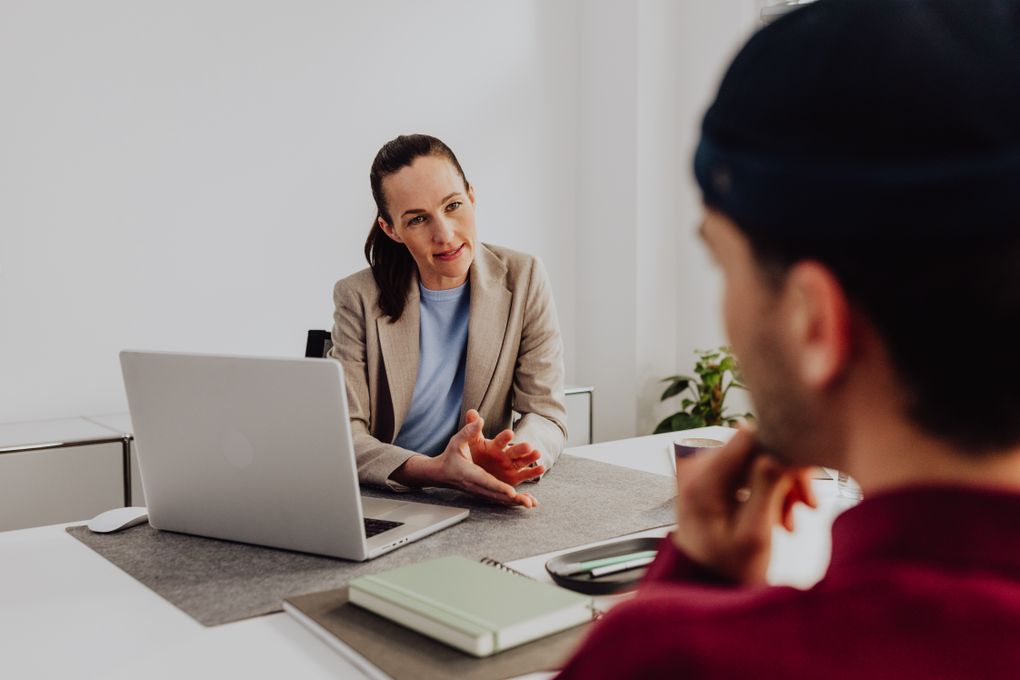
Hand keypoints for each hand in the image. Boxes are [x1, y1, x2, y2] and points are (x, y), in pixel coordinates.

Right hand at [391, 416, 538, 507]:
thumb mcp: (456, 441)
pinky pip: (499, 499)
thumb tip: (479, 419)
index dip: (499, 487)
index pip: (486, 481)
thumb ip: (468, 431)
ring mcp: (480, 491)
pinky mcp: (484, 493)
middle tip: (526, 500)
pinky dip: (512, 502)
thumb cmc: (450, 456)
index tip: (511, 492)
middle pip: (496, 493)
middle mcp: (476, 485)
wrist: (441, 473)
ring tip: (530, 503)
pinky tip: (527, 502)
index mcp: (469, 473)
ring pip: (499, 499)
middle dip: (511, 497)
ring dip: (515, 501)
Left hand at [463, 410, 544, 485]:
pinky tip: (541, 468)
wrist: (476, 471)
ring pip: (523, 461)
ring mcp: (511, 465)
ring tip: (538, 453)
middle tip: (528, 446)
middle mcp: (505, 454)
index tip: (509, 433)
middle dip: (521, 448)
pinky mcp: (515, 477)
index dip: (504, 437)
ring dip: (530, 457)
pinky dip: (533, 472)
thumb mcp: (473, 442)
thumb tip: (471, 411)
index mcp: (495, 446)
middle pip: (515, 450)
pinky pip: (525, 474)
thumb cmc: (476, 454)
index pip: (500, 440)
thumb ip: (472, 429)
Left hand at [672, 427, 816, 584]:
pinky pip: (748, 468)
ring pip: (756, 458)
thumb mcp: (754, 535)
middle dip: (785, 476)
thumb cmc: (730, 567)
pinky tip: (782, 517)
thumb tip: (776, 450)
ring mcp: (704, 469)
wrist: (707, 583)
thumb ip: (765, 490)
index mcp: (701, 481)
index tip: (805, 483)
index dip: (782, 453)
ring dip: (781, 486)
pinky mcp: (712, 475)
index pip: (749, 438)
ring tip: (792, 522)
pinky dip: (768, 488)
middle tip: (810, 508)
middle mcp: (697, 467)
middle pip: (754, 448)